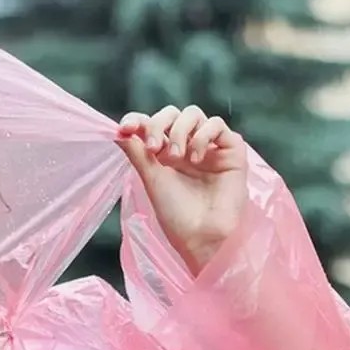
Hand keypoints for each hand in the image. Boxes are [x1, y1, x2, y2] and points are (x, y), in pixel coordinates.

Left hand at [117, 105, 248, 274]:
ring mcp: (209, 147)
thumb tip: (117, 130)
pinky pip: (217, 125)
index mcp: (165, 153)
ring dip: (179, 131)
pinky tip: (195, 159)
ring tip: (176, 157)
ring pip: (193, 114)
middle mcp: (187, 146)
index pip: (151, 124)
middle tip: (154, 148)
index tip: (126, 128)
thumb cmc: (176, 214)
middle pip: (172, 114)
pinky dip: (202, 136)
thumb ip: (137, 152)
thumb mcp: (151, 179)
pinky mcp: (232, 150)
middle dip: (159, 125)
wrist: (202, 236)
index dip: (137, 119)